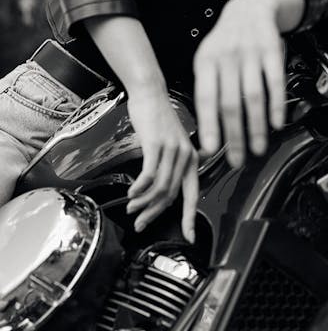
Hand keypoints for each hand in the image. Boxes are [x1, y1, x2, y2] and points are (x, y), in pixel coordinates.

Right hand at [125, 84, 198, 240]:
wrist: (150, 94)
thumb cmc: (157, 119)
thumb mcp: (170, 145)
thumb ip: (169, 167)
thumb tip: (157, 192)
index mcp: (192, 159)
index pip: (193, 195)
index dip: (190, 219)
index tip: (189, 237)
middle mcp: (186, 156)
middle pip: (171, 196)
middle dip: (154, 213)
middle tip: (140, 223)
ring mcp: (173, 150)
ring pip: (159, 188)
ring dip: (143, 202)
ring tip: (131, 208)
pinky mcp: (157, 145)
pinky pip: (149, 175)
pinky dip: (139, 188)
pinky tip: (131, 193)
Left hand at [193, 0, 285, 167]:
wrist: (250, 8)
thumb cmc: (226, 42)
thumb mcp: (208, 60)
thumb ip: (207, 89)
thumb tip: (207, 129)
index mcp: (206, 62)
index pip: (206, 98)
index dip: (209, 124)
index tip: (211, 149)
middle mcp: (227, 57)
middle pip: (231, 102)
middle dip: (234, 135)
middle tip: (237, 159)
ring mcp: (250, 53)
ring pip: (253, 96)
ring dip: (256, 126)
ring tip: (258, 147)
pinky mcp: (272, 51)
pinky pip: (275, 81)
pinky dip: (276, 104)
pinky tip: (276, 122)